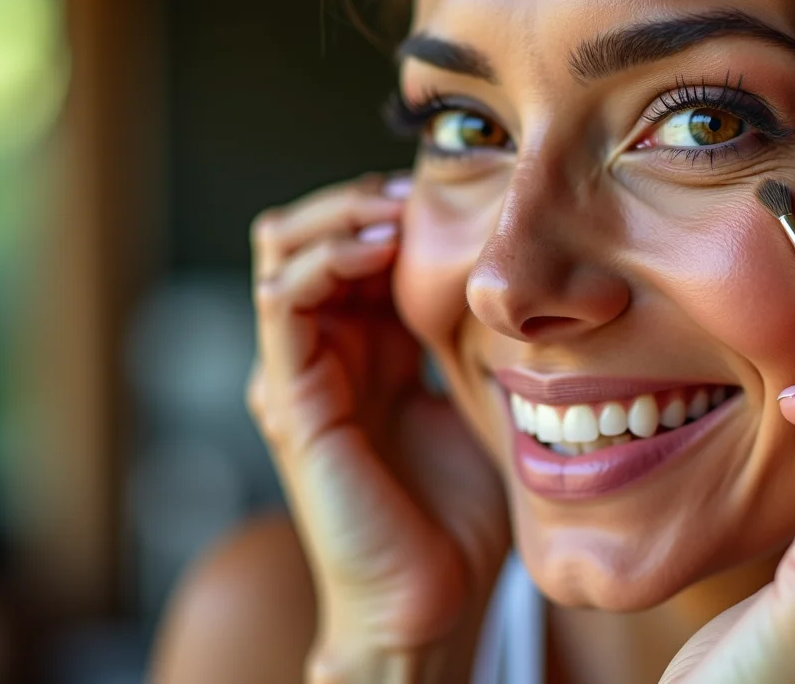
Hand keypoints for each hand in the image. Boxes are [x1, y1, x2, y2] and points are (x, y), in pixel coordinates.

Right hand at [246, 173, 509, 679]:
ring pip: (281, 253)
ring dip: (338, 218)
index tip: (449, 195)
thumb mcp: (475, 404)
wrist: (431, 600)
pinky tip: (374, 249)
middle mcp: (321, 354)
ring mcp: (297, 375)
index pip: (353, 249)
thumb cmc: (458, 513)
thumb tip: (513, 282)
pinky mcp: (289, 401)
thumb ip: (470, 344)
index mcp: (364, 351)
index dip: (389, 211)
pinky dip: (322, 261)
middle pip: (306, 235)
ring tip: (393, 212)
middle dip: (357, 201)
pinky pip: (283, 305)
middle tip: (413, 193)